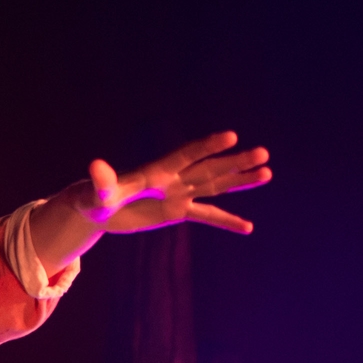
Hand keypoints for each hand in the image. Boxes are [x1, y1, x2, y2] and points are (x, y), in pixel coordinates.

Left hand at [78, 131, 270, 235]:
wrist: (99, 210)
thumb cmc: (95, 198)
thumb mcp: (97, 193)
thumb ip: (103, 182)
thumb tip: (95, 166)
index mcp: (157, 171)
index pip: (186, 156)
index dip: (207, 147)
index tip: (231, 136)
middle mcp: (173, 179)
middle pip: (209, 168)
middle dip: (235, 162)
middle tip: (263, 153)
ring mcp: (178, 194)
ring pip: (215, 186)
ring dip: (240, 180)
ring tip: (268, 173)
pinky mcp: (178, 211)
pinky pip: (207, 215)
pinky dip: (226, 221)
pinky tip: (247, 227)